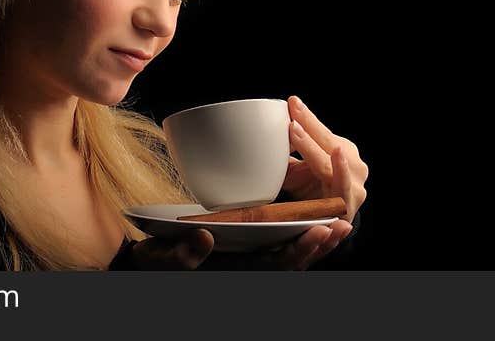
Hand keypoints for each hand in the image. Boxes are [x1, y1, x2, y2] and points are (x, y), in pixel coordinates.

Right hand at [129, 223, 353, 270]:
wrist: (151, 266)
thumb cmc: (157, 264)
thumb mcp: (163, 260)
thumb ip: (183, 255)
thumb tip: (203, 237)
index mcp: (235, 273)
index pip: (275, 266)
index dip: (300, 251)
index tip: (320, 230)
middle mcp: (248, 270)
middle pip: (292, 262)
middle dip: (319, 246)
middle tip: (343, 225)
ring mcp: (249, 262)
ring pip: (290, 254)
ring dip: (316, 240)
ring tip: (340, 221)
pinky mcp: (247, 251)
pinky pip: (280, 245)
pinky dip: (299, 234)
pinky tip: (315, 219)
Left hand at [282, 95, 368, 223]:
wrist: (329, 224)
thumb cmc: (313, 191)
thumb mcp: (297, 170)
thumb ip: (285, 155)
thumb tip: (260, 137)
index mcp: (341, 150)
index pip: (320, 131)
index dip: (306, 117)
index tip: (291, 102)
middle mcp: (353, 164)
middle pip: (326, 142)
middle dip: (308, 126)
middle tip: (292, 112)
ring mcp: (354, 183)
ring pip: (330, 161)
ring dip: (311, 146)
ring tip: (298, 130)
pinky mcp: (349, 202)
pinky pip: (342, 186)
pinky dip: (339, 170)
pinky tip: (338, 155)